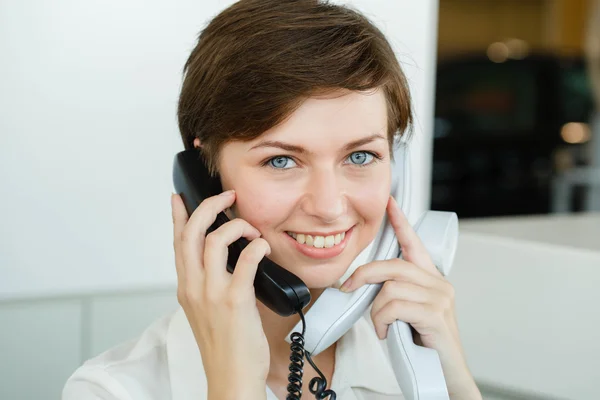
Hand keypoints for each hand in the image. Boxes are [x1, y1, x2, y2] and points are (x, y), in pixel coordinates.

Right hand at [171, 190, 269, 399]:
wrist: (231, 376)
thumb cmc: (224, 346)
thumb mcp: (206, 310)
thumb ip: (208, 284)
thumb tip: (226, 259)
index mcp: (186, 287)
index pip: (177, 243)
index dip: (178, 216)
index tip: (179, 198)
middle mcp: (194, 287)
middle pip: (191, 233)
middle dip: (209, 206)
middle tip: (228, 197)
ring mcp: (212, 293)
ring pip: (214, 240)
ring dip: (236, 226)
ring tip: (252, 231)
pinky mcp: (235, 301)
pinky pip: (245, 261)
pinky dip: (256, 247)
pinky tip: (263, 247)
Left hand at [340, 196, 480, 398]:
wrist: (444, 376)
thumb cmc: (421, 344)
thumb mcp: (404, 314)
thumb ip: (391, 293)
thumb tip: (360, 284)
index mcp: (430, 280)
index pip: (414, 244)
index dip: (400, 222)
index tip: (389, 202)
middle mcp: (438, 284)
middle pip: (393, 265)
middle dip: (364, 275)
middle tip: (347, 288)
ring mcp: (440, 299)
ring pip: (390, 288)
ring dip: (376, 311)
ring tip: (382, 327)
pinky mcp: (436, 315)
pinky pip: (394, 306)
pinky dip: (382, 321)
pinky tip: (389, 333)